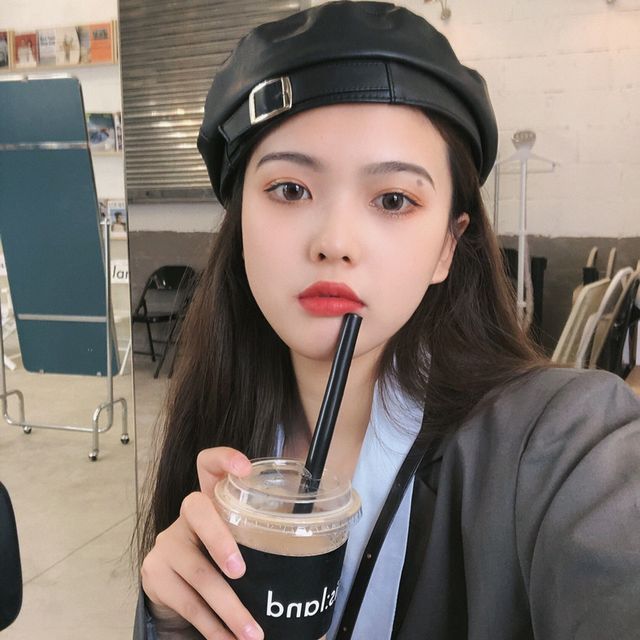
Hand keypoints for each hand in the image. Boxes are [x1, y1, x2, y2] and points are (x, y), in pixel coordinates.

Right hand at [141, 447, 263, 639]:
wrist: (172, 583)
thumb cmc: (220, 555)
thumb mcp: (239, 538)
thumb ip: (261, 536)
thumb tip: (315, 556)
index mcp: (212, 498)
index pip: (208, 464)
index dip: (224, 459)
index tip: (246, 470)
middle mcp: (187, 513)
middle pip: (197, 511)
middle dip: (220, 541)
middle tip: (241, 571)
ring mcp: (168, 542)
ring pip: (196, 571)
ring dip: (227, 607)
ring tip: (252, 633)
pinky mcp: (155, 573)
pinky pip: (186, 602)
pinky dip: (212, 627)